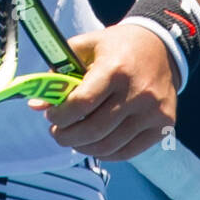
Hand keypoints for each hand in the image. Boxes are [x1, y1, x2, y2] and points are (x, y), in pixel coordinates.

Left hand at [26, 23, 179, 160]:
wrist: (161, 45)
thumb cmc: (117, 45)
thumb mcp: (86, 47)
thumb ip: (60, 73)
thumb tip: (36, 105)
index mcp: (115, 69)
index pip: (81, 103)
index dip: (60, 115)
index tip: (50, 115)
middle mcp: (137, 92)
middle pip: (94, 129)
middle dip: (67, 136)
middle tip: (56, 132)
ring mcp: (153, 112)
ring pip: (109, 145)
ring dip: (84, 147)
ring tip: (73, 139)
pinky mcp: (164, 125)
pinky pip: (128, 151)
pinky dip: (106, 153)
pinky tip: (94, 144)